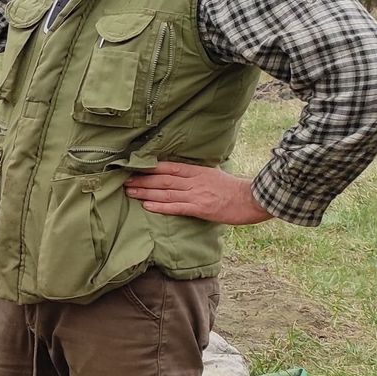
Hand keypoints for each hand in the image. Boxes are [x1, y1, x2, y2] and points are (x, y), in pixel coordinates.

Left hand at [123, 162, 272, 224]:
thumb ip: (197, 173)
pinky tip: (147, 206)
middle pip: (162, 179)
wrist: (253, 199)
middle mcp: (194, 181)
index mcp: (197, 171)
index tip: (133, 168)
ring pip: (165, 193)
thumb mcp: (214, 174)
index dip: (149, 168)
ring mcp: (197, 195)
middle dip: (141, 180)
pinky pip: (176, 207)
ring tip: (129, 192)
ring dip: (145, 193)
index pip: (168, 167)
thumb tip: (181, 172)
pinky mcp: (201, 209)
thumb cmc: (234, 188)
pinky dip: (160, 206)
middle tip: (123, 181)